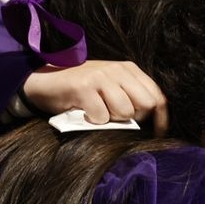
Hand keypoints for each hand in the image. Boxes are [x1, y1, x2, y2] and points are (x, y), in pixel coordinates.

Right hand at [22, 60, 168, 135]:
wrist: (44, 80)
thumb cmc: (81, 89)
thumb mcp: (110, 86)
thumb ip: (131, 97)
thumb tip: (153, 122)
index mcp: (128, 69)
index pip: (157, 96)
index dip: (161, 119)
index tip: (158, 134)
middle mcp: (117, 70)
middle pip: (145, 105)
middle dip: (135, 119)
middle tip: (116, 119)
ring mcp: (100, 77)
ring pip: (124, 112)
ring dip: (112, 120)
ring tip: (98, 112)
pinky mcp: (83, 87)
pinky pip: (101, 117)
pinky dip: (93, 122)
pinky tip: (84, 113)